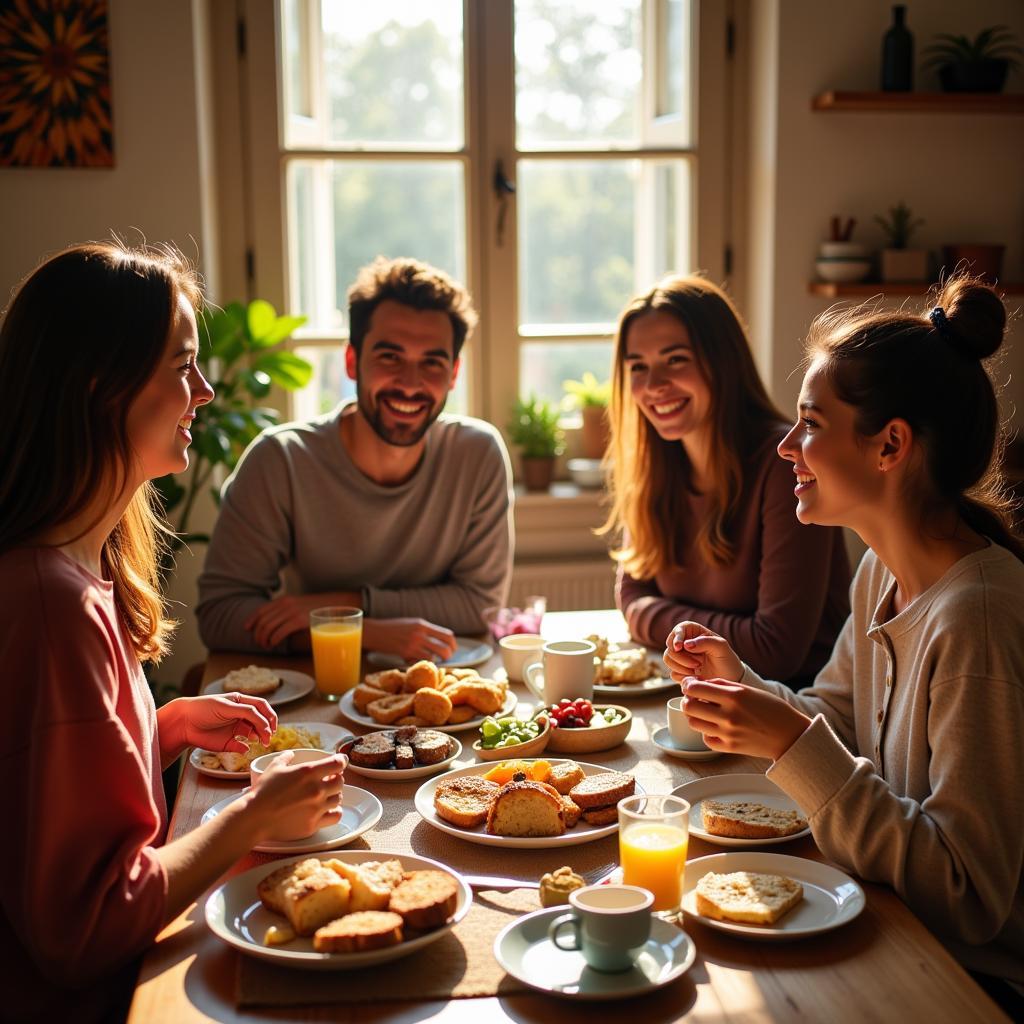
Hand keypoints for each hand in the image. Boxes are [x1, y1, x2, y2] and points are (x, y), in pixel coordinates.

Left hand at [160, 694, 276, 754]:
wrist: (183, 722)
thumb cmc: (203, 708)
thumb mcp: (226, 706)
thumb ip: (246, 712)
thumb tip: (263, 723)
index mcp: (241, 703)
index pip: (261, 707)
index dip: (269, 716)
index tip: (271, 726)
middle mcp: (240, 715)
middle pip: (260, 721)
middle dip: (267, 728)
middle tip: (268, 738)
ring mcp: (235, 729)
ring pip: (254, 733)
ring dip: (260, 737)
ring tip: (262, 742)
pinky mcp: (228, 742)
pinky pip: (241, 747)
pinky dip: (245, 748)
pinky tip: (245, 748)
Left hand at [245, 594, 349, 649]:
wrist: (336, 606)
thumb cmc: (318, 609)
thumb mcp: (299, 605)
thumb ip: (286, 611)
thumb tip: (273, 624)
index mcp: (284, 600)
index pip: (261, 610)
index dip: (251, 620)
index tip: (247, 629)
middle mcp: (285, 604)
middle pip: (262, 621)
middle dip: (257, 634)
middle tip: (260, 643)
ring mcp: (292, 612)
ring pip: (268, 628)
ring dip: (264, 639)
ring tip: (267, 646)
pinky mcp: (299, 621)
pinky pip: (279, 632)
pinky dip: (273, 640)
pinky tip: (274, 644)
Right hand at [246, 752, 347, 841]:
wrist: (254, 818)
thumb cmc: (262, 792)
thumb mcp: (274, 768)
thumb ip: (286, 758)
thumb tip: (291, 754)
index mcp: (309, 772)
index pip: (338, 763)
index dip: (341, 761)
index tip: (339, 762)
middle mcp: (316, 789)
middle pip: (340, 781)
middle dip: (336, 779)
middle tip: (328, 780)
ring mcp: (316, 808)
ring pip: (339, 798)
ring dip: (334, 795)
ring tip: (325, 795)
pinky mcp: (314, 825)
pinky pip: (336, 816)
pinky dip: (334, 811)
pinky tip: (326, 809)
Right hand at [363, 617, 456, 662]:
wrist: (374, 631)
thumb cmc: (393, 628)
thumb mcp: (412, 624)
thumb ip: (425, 631)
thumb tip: (440, 641)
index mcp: (423, 625)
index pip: (447, 635)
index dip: (453, 645)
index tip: (453, 649)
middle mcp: (420, 633)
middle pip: (445, 648)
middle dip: (448, 656)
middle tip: (446, 659)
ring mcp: (413, 644)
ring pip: (433, 657)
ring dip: (435, 661)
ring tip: (431, 661)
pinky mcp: (405, 653)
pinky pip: (420, 661)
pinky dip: (421, 663)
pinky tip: (416, 661)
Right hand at [664, 622, 742, 682]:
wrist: (730, 679)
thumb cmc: (727, 660)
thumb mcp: (721, 647)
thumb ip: (705, 642)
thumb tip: (686, 644)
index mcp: (694, 632)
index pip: (679, 629)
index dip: (676, 637)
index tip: (679, 646)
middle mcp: (685, 643)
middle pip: (670, 646)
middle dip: (681, 657)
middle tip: (697, 664)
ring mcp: (681, 657)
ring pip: (668, 659)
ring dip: (681, 667)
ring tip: (697, 670)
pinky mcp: (680, 671)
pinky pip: (672, 673)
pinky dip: (682, 676)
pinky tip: (695, 677)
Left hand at [679, 677, 810, 759]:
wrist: (790, 734)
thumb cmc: (770, 708)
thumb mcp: (748, 689)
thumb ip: (722, 685)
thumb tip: (697, 683)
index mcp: (734, 696)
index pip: (695, 689)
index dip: (688, 685)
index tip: (690, 685)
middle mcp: (729, 715)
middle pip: (689, 706)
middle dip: (687, 700)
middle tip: (693, 698)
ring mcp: (728, 733)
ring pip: (693, 723)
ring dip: (694, 715)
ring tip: (704, 712)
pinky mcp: (730, 748)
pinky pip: (706, 739)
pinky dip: (706, 732)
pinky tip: (715, 727)